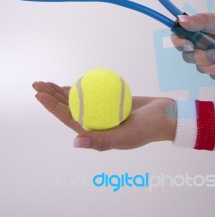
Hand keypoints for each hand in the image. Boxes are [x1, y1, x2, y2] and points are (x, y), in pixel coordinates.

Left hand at [33, 82, 176, 150]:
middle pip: (68, 107)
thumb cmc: (149, 129)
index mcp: (96, 134)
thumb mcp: (127, 137)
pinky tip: (72, 83)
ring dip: (62, 91)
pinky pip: (92, 93)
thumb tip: (75, 142)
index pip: (68, 118)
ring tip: (47, 82)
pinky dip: (81, 88)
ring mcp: (102, 112)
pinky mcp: (110, 102)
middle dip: (51, 96)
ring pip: (78, 100)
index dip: (52, 107)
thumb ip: (102, 141)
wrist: (167, 116)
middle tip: (38, 83)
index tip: (40, 94)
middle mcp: (96, 123)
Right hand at [171, 13, 214, 80]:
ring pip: (203, 69)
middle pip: (189, 57)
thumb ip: (203, 22)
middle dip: (206, 57)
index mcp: (199, 31)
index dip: (179, 43)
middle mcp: (201, 45)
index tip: (189, 46)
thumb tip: (181, 20)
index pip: (178, 37)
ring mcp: (209, 60)